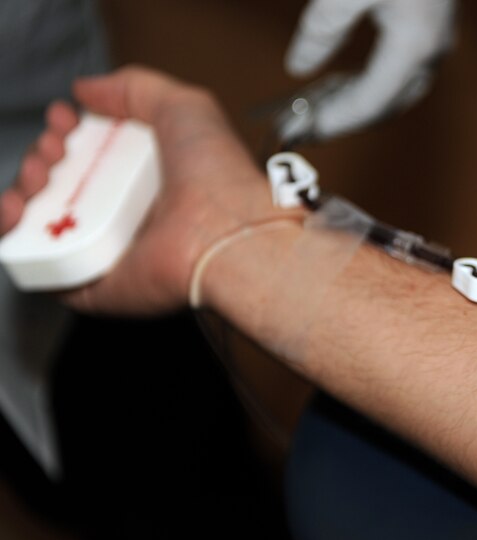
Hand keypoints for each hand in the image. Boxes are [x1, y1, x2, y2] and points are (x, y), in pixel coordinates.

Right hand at [1, 66, 281, 314]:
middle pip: (61, 186)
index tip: (64, 119)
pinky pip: (39, 267)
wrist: (225, 232)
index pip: (92, 156)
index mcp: (151, 178)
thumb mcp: (184, 106)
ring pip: (41, 223)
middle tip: (53, 148)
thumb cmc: (218, 176)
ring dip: (23, 191)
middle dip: (41, 157)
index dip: (67, 133)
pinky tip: (15, 210)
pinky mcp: (93, 284)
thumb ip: (135, 89)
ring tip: (38, 174)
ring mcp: (110, 251)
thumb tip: (88, 88)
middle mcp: (130, 215)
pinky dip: (12, 239)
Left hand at [282, 0, 454, 141]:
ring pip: (400, 89)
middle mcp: (432, 49)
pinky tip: (350, 78)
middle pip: (389, 105)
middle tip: (309, 127)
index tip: (303, 131)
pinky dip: (375, 82)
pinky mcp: (434, 23)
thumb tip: (299, 67)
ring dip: (363, 103)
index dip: (336, 121)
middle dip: (348, 118)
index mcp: (413, 45)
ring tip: (323, 107)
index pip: (371, 103)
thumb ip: (322, 30)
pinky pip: (404, 69)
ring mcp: (439, 37)